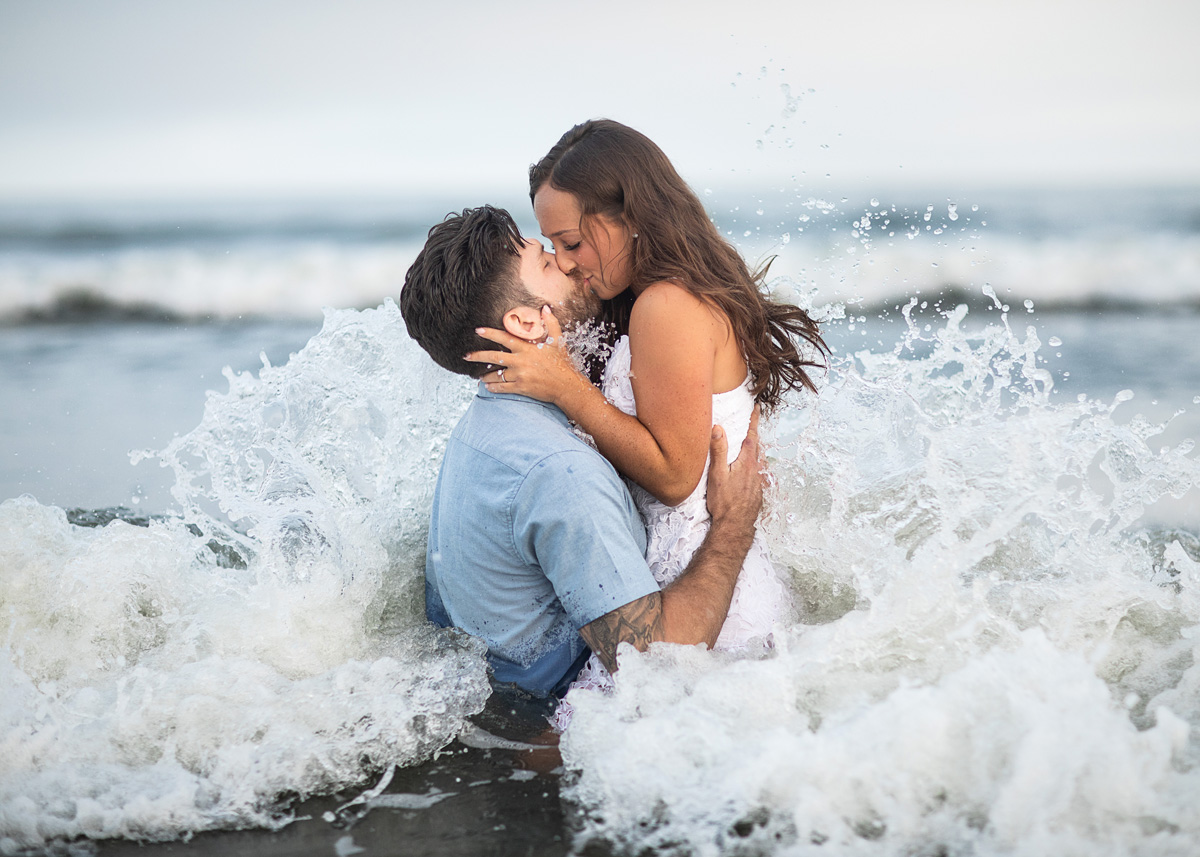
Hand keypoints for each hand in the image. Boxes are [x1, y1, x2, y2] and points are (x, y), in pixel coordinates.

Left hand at [463, 307, 589, 403]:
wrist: (567, 386)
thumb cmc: (562, 363)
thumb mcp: (558, 341)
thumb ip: (550, 323)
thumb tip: (545, 308)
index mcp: (527, 347)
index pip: (504, 337)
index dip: (489, 333)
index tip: (478, 331)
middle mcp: (520, 360)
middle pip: (493, 356)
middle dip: (477, 356)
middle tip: (466, 356)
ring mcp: (520, 375)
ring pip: (496, 374)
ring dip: (485, 375)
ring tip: (478, 376)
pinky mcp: (521, 388)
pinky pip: (502, 387)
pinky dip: (493, 387)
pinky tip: (488, 386)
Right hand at [705, 407, 764, 532]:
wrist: (735, 527)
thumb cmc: (724, 502)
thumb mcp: (717, 475)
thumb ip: (718, 451)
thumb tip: (718, 428)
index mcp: (746, 463)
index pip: (751, 436)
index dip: (753, 421)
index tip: (756, 408)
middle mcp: (755, 470)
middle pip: (755, 448)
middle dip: (753, 434)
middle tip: (751, 423)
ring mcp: (757, 482)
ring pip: (756, 462)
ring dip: (752, 451)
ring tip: (746, 445)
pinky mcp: (755, 493)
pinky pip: (754, 474)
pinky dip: (750, 467)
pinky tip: (744, 472)